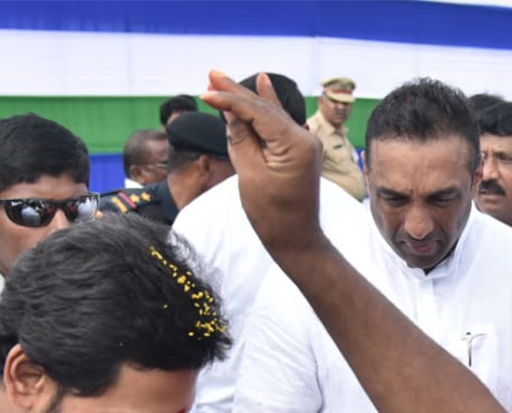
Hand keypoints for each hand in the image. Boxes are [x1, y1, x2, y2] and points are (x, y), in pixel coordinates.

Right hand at [202, 71, 326, 259]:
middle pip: (264, 108)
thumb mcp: (249, 174)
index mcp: (296, 144)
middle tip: (211, 73)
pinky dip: (267, 106)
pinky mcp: (300, 150)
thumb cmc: (272, 214)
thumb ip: (240, 138)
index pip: (258, 112)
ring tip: (222, 78)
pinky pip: (279, 124)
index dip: (230, 100)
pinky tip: (262, 83)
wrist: (295, 239)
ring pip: (270, 114)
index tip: (205, 92)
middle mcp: (306, 138)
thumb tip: (230, 110)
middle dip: (236, 92)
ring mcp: (306, 143)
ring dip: (246, 98)